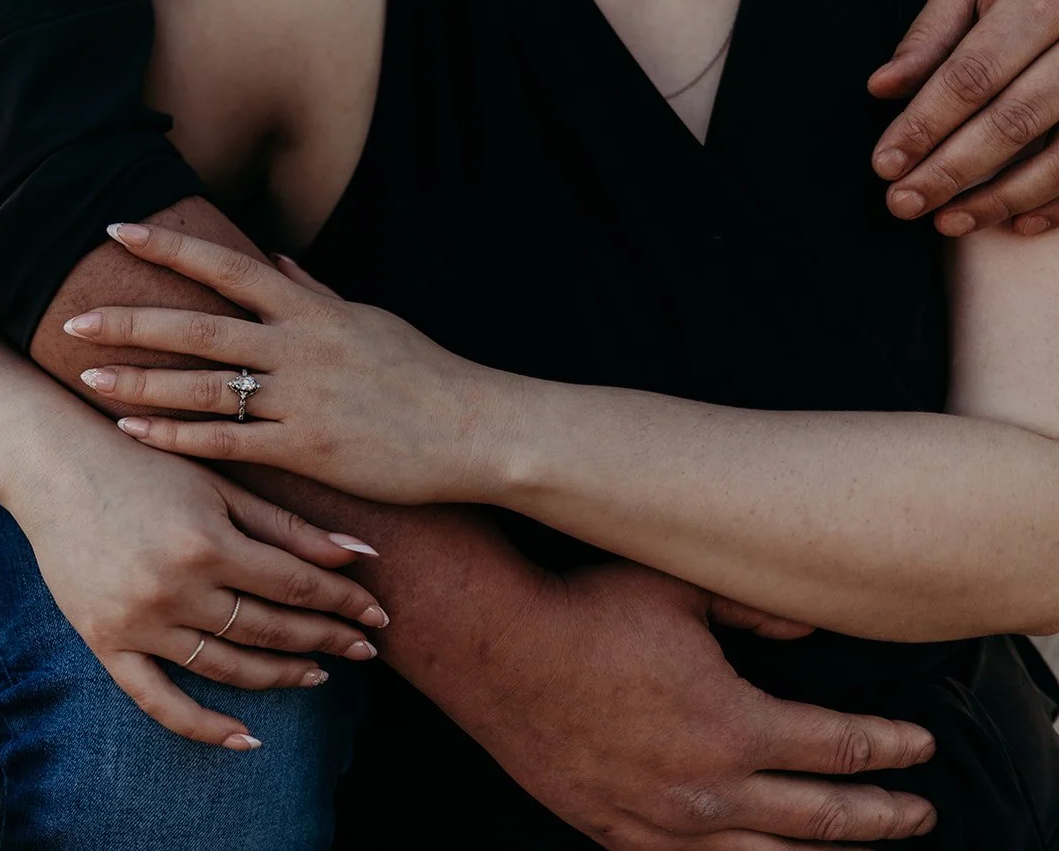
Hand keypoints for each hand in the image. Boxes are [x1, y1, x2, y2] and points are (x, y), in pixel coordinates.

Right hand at [10, 426, 390, 749]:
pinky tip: (246, 737)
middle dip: (325, 639)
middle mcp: (174, 588)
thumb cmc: (144, 463)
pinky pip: (158, 700)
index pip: (295, 585)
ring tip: (318, 674)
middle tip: (364, 649)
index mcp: (207, 541)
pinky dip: (203, 725)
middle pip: (269, 629)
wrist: (52, 466)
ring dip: (280, 677)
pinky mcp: (105, 641)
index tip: (378, 614)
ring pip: (227, 667)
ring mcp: (138, 621)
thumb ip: (286, 525)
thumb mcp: (219, 483)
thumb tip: (359, 555)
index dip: (343, 602)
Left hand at [63, 222, 494, 502]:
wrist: (474, 430)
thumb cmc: (424, 375)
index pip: (228, 265)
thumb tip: (281, 260)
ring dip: (142, 383)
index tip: (118, 229)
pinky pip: (228, 443)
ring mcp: (301, 398)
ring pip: (203, 386)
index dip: (171, 246)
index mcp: (311, 310)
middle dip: (133, 321)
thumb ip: (317, 293)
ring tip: (89, 378)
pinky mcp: (307, 449)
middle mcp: (298, 346)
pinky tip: (135, 436)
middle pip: (199, 327)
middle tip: (74, 318)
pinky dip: (177, 439)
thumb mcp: (369, 320)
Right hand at [476, 562, 937, 847]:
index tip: (918, 746)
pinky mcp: (618, 833)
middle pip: (823, 818)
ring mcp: (662, 821)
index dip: (889, 749)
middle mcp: (707, 787)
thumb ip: (757, 606)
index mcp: (732, 724)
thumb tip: (815, 625)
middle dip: (883, 816)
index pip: (839, 749)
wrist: (495, 649)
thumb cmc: (584, 610)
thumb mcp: (679, 588)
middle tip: (919, 813)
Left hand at [869, 0, 1058, 235]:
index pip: (973, 74)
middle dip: (952, 170)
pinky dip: (1057, 201)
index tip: (884, 165)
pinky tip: (1016, 222)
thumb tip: (881, 88)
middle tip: (902, 204)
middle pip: (1015, 119)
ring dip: (1002, 198)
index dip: (924, 124)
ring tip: (946, 222)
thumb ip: (928, 36)